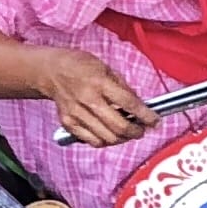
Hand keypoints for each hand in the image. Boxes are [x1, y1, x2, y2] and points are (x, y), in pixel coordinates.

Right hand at [36, 46, 152, 145]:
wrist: (51, 71)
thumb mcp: (106, 68)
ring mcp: (77, 113)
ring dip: (122, 139)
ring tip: (127, 133)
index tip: (155, 121)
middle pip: (118, 126)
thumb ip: (123, 87)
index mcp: (100, 82)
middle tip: (141, 130)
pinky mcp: (68, 123)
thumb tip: (139, 106)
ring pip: (106, 138)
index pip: (129, 104)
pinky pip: (92, 140)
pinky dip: (105, 141)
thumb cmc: (80, 66)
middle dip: (136, 132)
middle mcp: (88, 99)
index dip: (146, 116)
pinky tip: (110, 134)